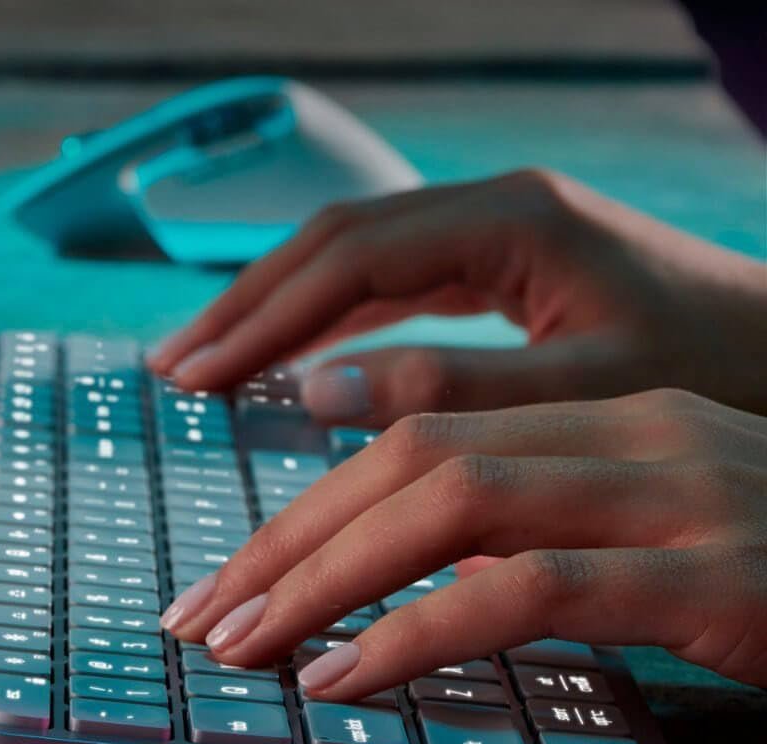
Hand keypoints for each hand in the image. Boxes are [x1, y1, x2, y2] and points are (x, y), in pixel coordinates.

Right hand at [146, 170, 766, 421]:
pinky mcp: (501, 265)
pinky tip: (294, 356)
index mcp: (509, 223)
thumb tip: (315, 392)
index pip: (347, 260)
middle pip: (333, 247)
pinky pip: (389, 283)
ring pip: (354, 261)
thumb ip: (453, 387)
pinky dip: (328, 320)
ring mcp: (494, 233)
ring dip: (277, 311)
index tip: (191, 373)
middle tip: (172, 368)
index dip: (260, 319)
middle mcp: (490, 210)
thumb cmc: (714, 371)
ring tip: (208, 363)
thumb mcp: (588, 388)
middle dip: (247, 309)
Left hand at [160, 389, 766, 698]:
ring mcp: (680, 493)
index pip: (418, 434)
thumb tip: (410, 582)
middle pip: (409, 461)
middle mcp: (638, 431)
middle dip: (287, 541)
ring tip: (241, 646)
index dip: (308, 505)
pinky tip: (341, 678)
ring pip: (449, 506)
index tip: (234, 572)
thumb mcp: (645, 538)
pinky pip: (523, 591)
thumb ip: (537, 535)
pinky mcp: (713, 574)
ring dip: (323, 579)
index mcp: (612, 414)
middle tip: (202, 614)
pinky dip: (414, 633)